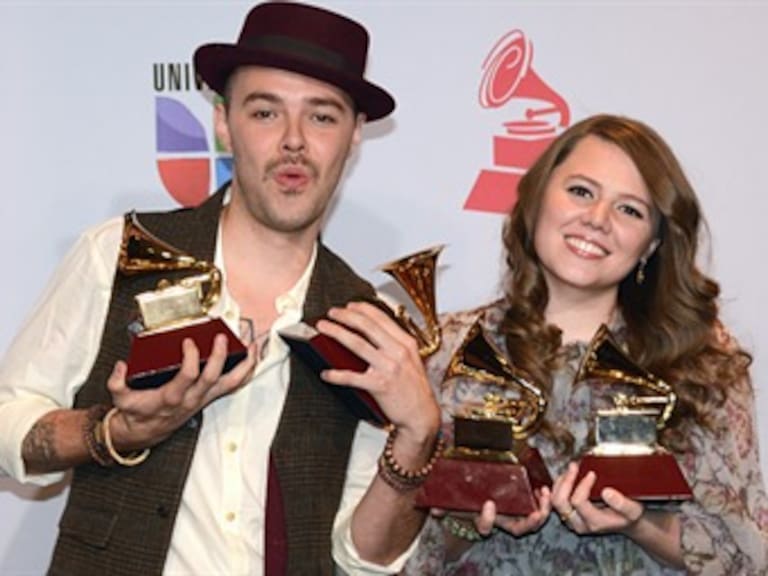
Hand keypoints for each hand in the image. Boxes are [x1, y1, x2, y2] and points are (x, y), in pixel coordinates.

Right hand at [106, 334, 256, 450]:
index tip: (188, 341)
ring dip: (245, 365)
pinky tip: (251, 357)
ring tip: (252, 346)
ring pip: (232, 383)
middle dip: (220, 356)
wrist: (145, 431)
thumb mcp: (120, 398)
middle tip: (222, 337)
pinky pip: (234, 385)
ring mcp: (204, 398)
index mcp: (172, 396)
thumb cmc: (137, 412)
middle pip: (214, 377)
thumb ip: (116, 383)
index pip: (188, 376)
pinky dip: (246, 371)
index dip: (191, 358)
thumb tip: (120, 366)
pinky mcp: (209, 397)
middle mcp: (192, 398)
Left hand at [315, 301, 440, 439]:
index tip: (348, 306)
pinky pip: (352, 377)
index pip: (382, 318)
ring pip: (357, 344)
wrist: (422, 415)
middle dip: (346, 316)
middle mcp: (398, 352)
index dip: (362, 309)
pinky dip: (336, 374)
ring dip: (337, 333)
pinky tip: (326, 373)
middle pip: (367, 326)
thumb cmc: (414, 389)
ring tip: (323, 328)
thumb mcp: (411, 360)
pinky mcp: (380, 385)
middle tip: (331, 313)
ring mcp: (389, 368)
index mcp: (406, 343)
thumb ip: (395, 345)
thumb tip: (370, 334)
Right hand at [437, 486, 551, 538]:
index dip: (487, 519)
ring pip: (533, 521)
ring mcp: (516, 513)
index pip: (485, 527)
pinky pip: (539, 507)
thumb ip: (445, 504)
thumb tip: (434, 510)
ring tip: (544, 495)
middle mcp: (502, 519)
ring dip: (542, 511)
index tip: (488, 503)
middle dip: (528, 523)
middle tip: (534, 513)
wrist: (481, 488)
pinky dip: (544, 501)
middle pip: (517, 529)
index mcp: (485, 518)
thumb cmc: (469, 495)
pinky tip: (544, 487)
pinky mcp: (526, 502)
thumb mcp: (457, 499)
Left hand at [552, 462, 643, 534]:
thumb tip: (606, 492)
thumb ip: (621, 503)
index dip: (582, 485)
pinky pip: (555, 499)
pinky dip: (558, 485)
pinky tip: (566, 475)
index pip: (578, 502)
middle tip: (574, 466)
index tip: (592, 473)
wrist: (626, 522)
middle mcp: (579, 523)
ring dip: (560, 482)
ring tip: (571, 468)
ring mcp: (572, 520)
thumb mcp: (633, 510)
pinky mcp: (568, 514)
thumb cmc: (629, 515)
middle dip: (565, 481)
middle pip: (560, 502)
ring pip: (555, 500)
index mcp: (594, 523)